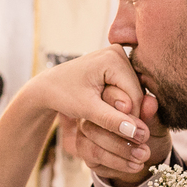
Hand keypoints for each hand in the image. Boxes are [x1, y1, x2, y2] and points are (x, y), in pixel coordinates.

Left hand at [33, 47, 148, 147]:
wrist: (48, 86)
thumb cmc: (62, 95)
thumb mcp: (87, 109)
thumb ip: (113, 120)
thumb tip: (138, 133)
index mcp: (113, 58)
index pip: (135, 95)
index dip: (130, 118)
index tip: (119, 134)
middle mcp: (118, 52)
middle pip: (136, 92)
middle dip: (126, 113)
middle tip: (108, 125)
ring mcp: (117, 56)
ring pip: (133, 92)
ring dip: (124, 109)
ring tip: (105, 117)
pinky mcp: (115, 64)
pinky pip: (127, 88)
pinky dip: (120, 102)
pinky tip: (107, 109)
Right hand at [62, 89, 172, 186]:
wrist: (145, 156)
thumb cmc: (149, 133)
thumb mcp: (155, 123)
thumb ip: (150, 113)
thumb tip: (150, 102)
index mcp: (109, 95)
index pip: (109, 93)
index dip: (124, 106)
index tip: (141, 121)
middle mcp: (93, 109)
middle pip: (99, 116)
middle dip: (123, 130)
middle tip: (144, 139)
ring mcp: (85, 129)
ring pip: (95, 135)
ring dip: (121, 148)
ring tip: (143, 155)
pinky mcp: (83, 148)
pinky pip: (94, 153)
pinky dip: (117, 161)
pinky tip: (134, 165)